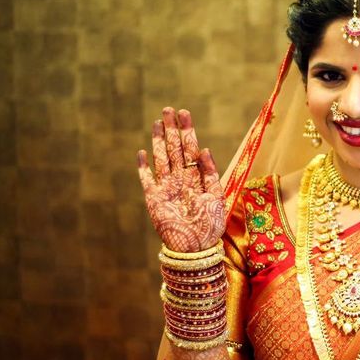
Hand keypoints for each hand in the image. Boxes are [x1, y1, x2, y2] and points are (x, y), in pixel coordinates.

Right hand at [137, 107, 225, 252]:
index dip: (187, 131)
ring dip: (159, 140)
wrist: (195, 249)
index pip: (190, 149)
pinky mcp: (153, 200)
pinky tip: (142, 152)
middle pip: (174, 149)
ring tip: (158, 122)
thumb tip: (204, 149)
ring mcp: (166, 188)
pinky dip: (143, 167)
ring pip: (161, 159)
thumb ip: (211, 173)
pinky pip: (146, 180)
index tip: (185, 114)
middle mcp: (180, 180)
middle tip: (168, 110)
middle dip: (172, 129)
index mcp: (197, 178)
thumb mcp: (217, 198)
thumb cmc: (210, 227)